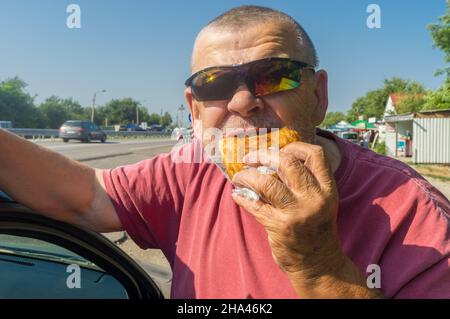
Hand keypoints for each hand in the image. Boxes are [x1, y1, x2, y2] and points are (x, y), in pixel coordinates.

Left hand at [231, 141, 342, 280]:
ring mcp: (297, 212)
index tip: (278, 148)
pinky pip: (254, 205)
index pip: (315, 155)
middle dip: (263, 154)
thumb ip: (304, 182)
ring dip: (247, 175)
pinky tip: (237, 195)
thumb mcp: (320, 202)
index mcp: (327, 189)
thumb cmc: (315, 228)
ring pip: (266, 182)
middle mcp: (315, 197)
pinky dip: (241, 197)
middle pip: (287, 162)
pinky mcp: (279, 226)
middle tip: (250, 158)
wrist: (318, 264)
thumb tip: (271, 158)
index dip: (294, 146)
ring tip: (239, 176)